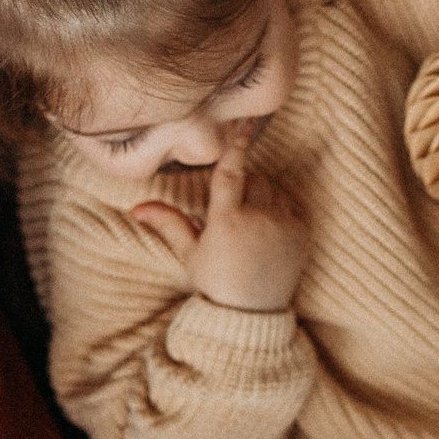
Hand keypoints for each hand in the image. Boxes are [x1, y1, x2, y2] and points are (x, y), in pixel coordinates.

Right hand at [131, 121, 307, 312]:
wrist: (252, 315)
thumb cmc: (216, 283)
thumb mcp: (189, 254)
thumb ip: (168, 224)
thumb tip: (136, 207)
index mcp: (227, 222)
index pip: (231, 173)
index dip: (236, 146)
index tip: (244, 123)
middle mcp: (259, 220)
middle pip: (254, 178)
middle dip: (243, 184)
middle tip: (231, 210)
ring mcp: (283, 227)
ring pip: (274, 189)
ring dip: (261, 195)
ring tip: (248, 224)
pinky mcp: (302, 234)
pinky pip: (290, 204)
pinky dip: (279, 209)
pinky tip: (266, 231)